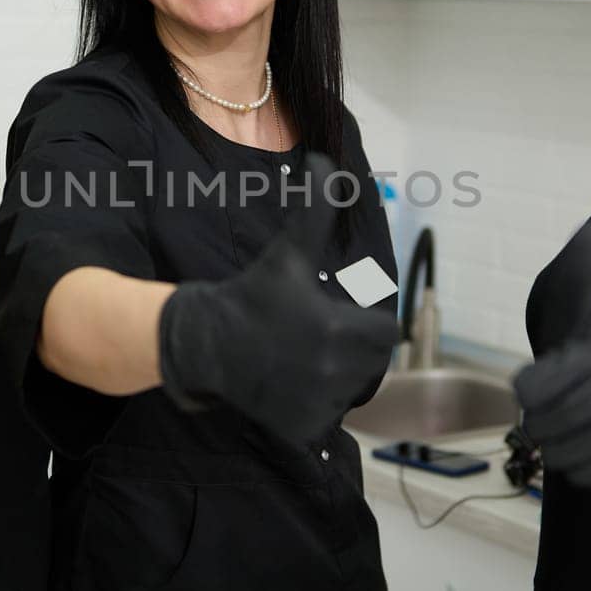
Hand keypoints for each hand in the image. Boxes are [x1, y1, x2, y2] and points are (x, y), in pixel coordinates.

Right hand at [159, 152, 397, 443]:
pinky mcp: (301, 430)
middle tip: (315, 336)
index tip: (338, 315)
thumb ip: (314, 209)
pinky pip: (327, 418)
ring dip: (334, 378)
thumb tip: (324, 160)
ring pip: (350, 391)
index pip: (386, 332)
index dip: (366, 322)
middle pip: (371, 363)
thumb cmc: (251, 294)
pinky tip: (286, 384)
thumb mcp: (289, 252)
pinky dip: (314, 406)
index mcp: (339, 331)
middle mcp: (333, 373)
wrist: (203, 343)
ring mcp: (318, 406)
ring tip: (297, 359)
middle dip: (352, 349)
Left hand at [514, 221, 590, 489]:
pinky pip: (589, 479)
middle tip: (553, 405)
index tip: (540, 378)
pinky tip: (589, 444)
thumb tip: (590, 230)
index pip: (526, 391)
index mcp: (590, 357)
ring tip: (568, 424)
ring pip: (560, 459)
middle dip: (537, 420)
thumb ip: (575, 279)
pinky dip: (581, 468)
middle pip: (539, 429)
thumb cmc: (589, 346)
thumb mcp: (575, 311)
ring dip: (554, 446)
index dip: (526, 388)